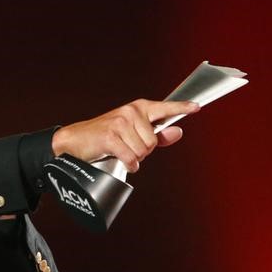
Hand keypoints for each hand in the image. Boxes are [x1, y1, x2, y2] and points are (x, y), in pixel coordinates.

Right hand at [52, 99, 199, 171]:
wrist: (75, 140)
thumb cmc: (105, 137)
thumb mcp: (132, 133)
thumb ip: (157, 134)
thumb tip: (178, 131)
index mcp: (138, 108)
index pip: (164, 108)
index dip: (181, 108)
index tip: (196, 107)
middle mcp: (130, 112)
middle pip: (153, 142)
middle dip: (143, 150)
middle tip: (127, 146)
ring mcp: (120, 123)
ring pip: (143, 151)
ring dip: (133, 157)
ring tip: (120, 150)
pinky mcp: (111, 136)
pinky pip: (131, 158)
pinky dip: (128, 164)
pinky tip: (120, 159)